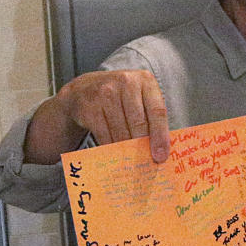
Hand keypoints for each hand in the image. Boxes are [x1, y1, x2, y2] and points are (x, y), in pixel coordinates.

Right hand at [53, 69, 170, 160]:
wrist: (84, 88)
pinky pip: (104, 135)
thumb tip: (161, 150)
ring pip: (121, 132)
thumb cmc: (121, 96)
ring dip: (128, 150)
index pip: (157, 111)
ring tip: (133, 162)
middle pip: (139, 123)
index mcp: (145, 80)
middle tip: (147, 164)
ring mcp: (105, 94)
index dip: (160, 136)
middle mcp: (125, 83)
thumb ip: (152, 116)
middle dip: (143, 147)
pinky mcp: (89, 108)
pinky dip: (111, 147)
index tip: (161, 156)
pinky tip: (116, 155)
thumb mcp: (140, 96)